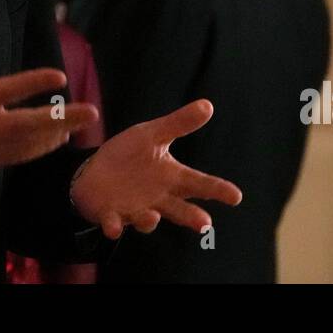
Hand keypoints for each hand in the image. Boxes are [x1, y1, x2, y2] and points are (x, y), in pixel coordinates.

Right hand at [0, 7, 98, 176]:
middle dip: (62, 119)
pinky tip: (51, 142)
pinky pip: (14, 157)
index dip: (34, 83)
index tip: (59, 76)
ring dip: (54, 135)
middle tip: (90, 112)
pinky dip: (35, 150)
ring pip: (27, 145)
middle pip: (29, 125)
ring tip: (75, 126)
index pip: (8, 90)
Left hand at [70, 99, 241, 238]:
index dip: (217, 189)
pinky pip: (113, 222)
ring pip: (146, 219)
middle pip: (178, 209)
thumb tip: (208, 105)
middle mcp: (157, 198)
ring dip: (149, 221)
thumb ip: (179, 124)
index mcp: (171, 178)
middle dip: (191, 217)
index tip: (236, 196)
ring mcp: (135, 209)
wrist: (96, 171)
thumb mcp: (152, 135)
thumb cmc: (131, 155)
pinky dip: (114, 225)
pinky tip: (114, 228)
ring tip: (152, 217)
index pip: (199, 183)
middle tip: (205, 224)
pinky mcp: (111, 214)